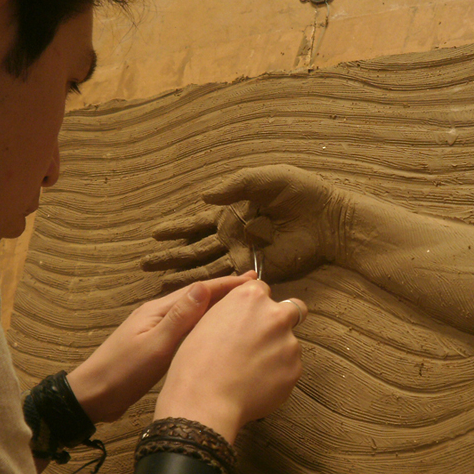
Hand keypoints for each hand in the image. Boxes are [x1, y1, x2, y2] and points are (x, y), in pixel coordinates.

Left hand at [67, 273, 255, 422]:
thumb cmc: (122, 372)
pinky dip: (206, 324)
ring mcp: (156, 330)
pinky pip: (188, 329)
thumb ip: (180, 318)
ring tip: (241, 305)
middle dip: (226, 291)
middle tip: (254, 288)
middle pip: (197, 297)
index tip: (253, 280)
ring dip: (218, 307)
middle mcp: (159, 315)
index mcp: (159, 310)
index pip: (199, 290)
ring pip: (194, 313)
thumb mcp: (155, 345)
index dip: (227, 284)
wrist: (92, 397)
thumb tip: (204, 286)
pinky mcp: (156, 346)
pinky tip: (215, 330)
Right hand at [141, 165, 350, 288]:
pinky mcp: (258, 270)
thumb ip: (235, 185)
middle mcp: (235, 235)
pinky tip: (190, 294)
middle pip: (195, 247)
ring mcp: (245, 255)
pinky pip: (229, 279)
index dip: (177, 227)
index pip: (198, 221)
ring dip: (182, 273)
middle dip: (170, 256)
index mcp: (235, 212)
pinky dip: (209, 287)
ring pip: (206, 266)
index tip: (154, 234)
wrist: (329, 218)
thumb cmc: (302, 193)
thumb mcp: (265, 178)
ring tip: (156, 282)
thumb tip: (203, 195)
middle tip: (144, 263)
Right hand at [153, 280, 306, 442]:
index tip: (248, 318)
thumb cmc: (196, 363)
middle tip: (263, 339)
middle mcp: (275, 315)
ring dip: (278, 351)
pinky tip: (257, 384)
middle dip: (282, 319)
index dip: (255, 305)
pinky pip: (290, 367)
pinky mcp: (295, 369)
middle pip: (293, 309)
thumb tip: (245, 312)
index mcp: (251, 298)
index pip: (263, 289)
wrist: (205, 401)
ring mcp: (289, 343)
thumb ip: (233, 310)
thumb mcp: (205, 321)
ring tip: (251, 370)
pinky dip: (278, 373)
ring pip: (290, 342)